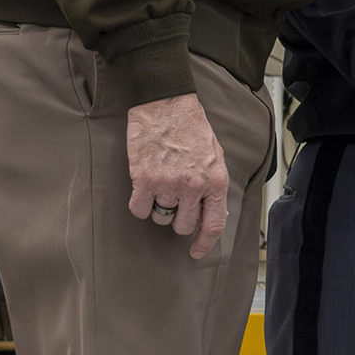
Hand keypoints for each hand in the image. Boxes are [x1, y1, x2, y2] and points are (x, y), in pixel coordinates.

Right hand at [126, 93, 231, 259]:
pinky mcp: (144, 179)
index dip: (204, 242)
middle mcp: (194, 186)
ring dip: (158, 206)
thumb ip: (214, 185)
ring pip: (160, 218)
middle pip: (183, 225)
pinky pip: (139, 209)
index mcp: (215, 181)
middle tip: (173, 199)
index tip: (196, 251)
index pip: (214, 224)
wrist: (165, 102)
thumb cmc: (191, 127)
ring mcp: (169, 184)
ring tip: (160, 182)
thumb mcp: (215, 156)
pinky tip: (143, 186)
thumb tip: (213, 213)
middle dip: (177, 218)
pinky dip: (139, 203)